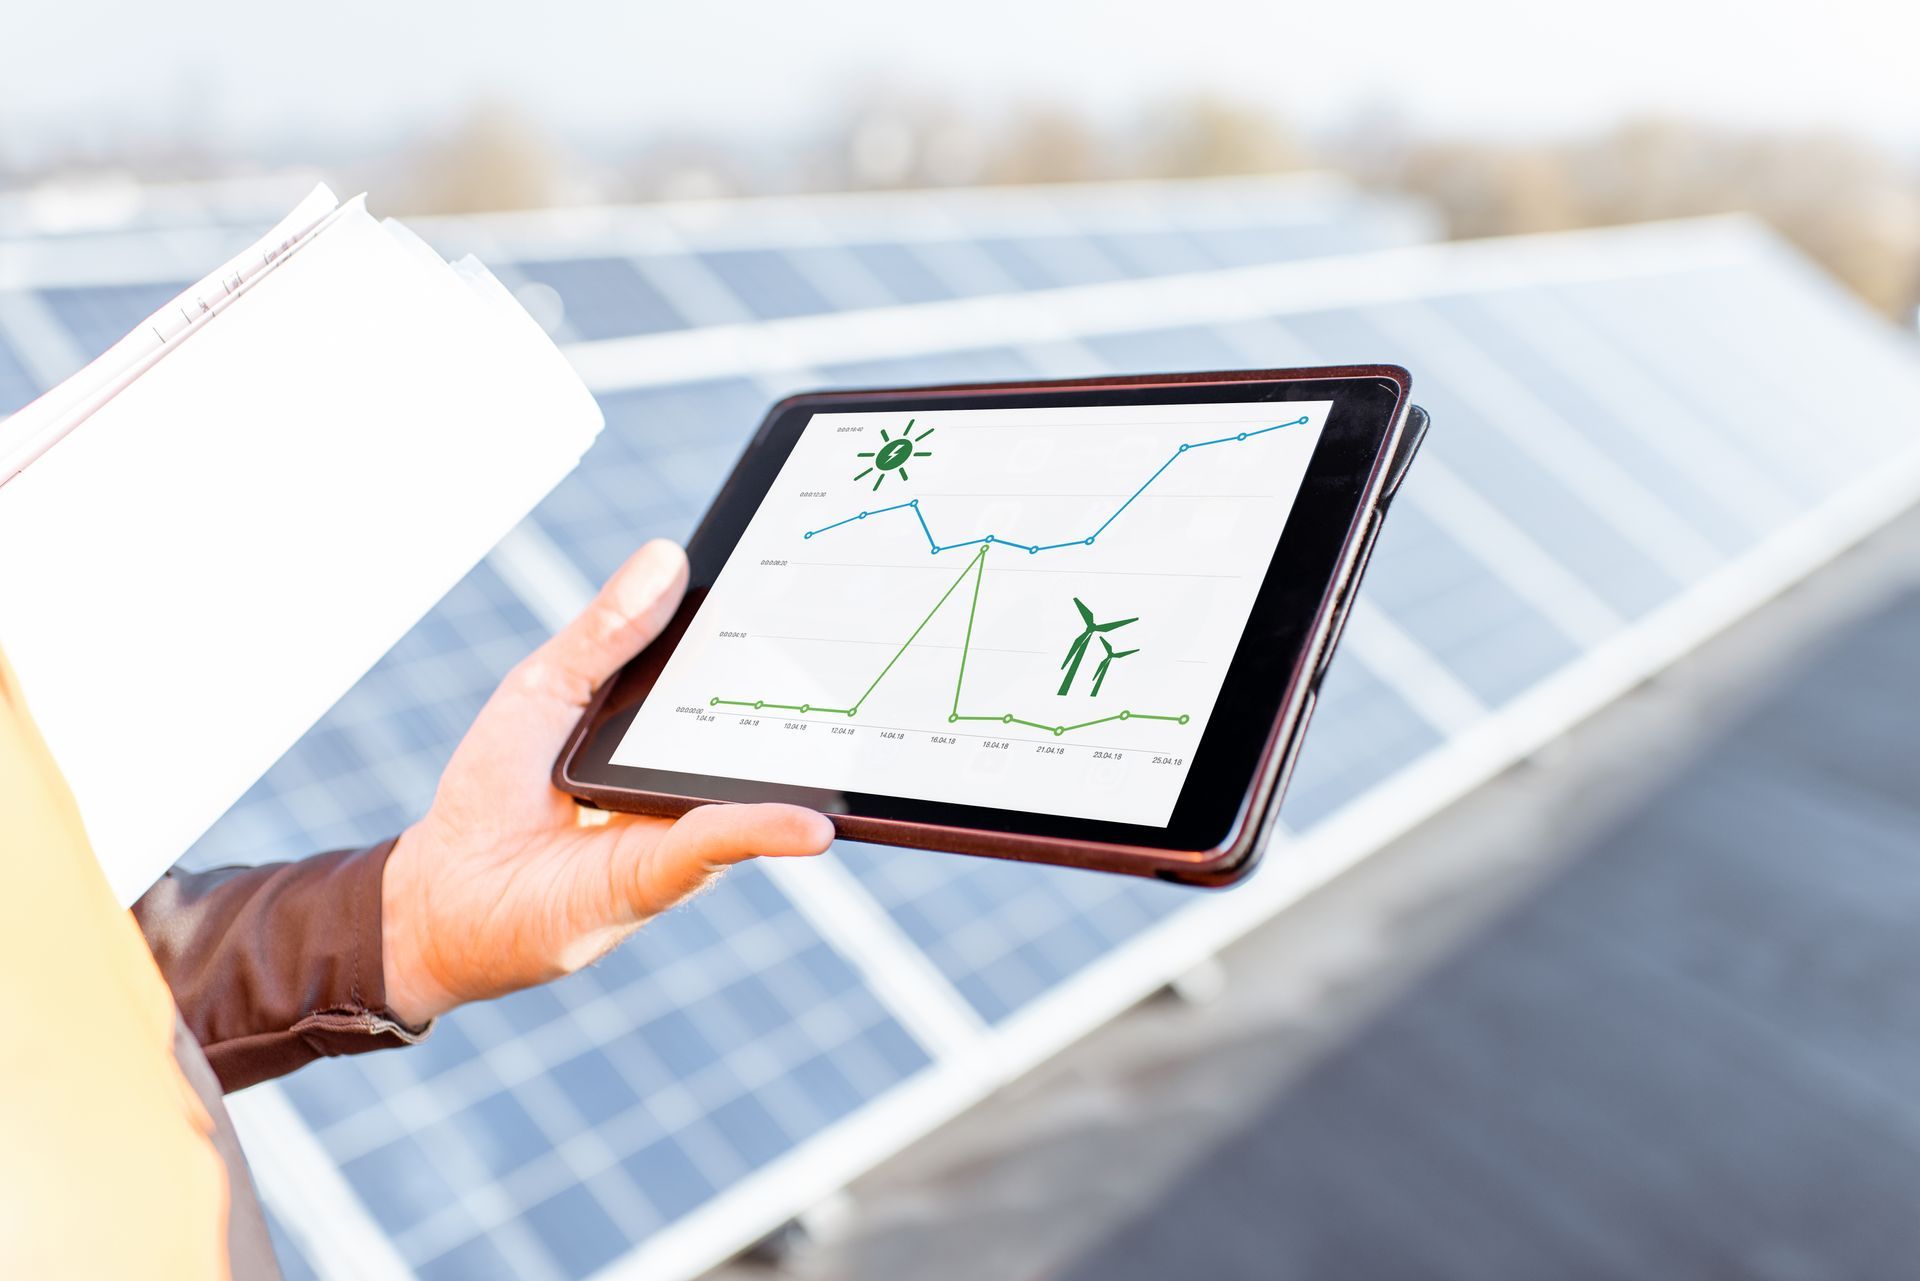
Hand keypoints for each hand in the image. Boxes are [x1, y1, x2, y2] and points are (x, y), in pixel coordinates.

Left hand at [380, 539, 832, 1025]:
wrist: (442, 894)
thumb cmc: (492, 790)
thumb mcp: (545, 686)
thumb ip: (605, 632)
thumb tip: (668, 554)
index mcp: (669, 725)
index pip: (739, 670)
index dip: (784, 630)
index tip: (828, 576)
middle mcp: (693, 777)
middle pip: (768, 725)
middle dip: (826, 690)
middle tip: (880, 640)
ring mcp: (687, 827)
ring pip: (762, 788)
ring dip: (815, 763)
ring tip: (865, 723)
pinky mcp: (663, 875)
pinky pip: (722, 843)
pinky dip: (767, 830)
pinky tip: (810, 823)